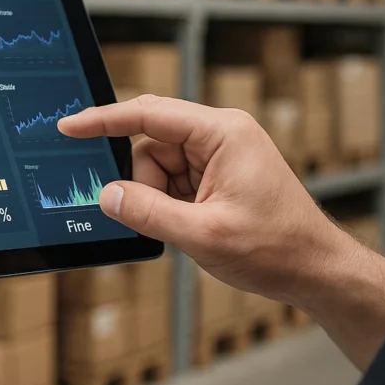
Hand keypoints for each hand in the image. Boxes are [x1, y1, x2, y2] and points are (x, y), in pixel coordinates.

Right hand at [58, 95, 351, 302]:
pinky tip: (189, 226)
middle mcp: (220, 135)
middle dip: (142, 183)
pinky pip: (172, 181)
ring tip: (187, 229)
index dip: (103, 120)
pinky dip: (168, 204)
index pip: (148, 115)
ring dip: (158, 199)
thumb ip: (147, 212)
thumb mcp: (203, 234)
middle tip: (149, 217)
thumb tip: (106, 194)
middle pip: (150, 145)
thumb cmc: (276, 248)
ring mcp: (220, 155)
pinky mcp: (218, 174)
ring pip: (157, 167)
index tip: (69, 127)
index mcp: (222, 133)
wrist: (316, 269)